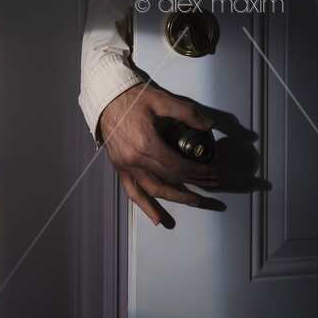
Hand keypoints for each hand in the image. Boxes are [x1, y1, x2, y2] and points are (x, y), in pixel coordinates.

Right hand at [99, 84, 224, 227]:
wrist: (106, 98)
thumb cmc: (133, 98)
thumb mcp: (162, 100)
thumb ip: (187, 113)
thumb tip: (209, 125)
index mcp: (146, 144)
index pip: (178, 166)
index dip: (197, 171)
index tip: (211, 172)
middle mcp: (135, 159)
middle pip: (169, 179)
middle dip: (193, 184)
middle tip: (211, 186)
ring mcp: (125, 166)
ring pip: (153, 189)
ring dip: (175, 198)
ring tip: (194, 202)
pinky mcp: (119, 167)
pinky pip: (132, 192)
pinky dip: (145, 206)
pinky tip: (157, 219)